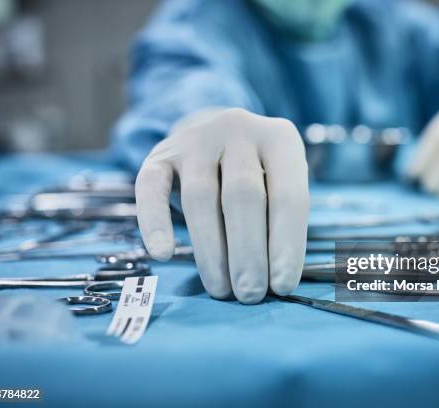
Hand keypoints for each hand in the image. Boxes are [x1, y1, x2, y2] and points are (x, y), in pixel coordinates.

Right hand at [135, 108, 308, 303]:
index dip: (286, 244)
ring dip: (210, 250)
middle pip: (242, 196)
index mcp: (280, 139)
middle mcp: (239, 129)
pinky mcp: (161, 154)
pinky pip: (150, 188)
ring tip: (220, 288)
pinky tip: (163, 254)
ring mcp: (197, 139)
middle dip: (248, 252)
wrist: (218, 135)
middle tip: (250, 295)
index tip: (282, 285)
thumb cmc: (260, 172)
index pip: (288, 195)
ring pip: (200, 198)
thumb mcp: (283, 182)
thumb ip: (282, 220)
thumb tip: (274, 279)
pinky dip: (155, 222)